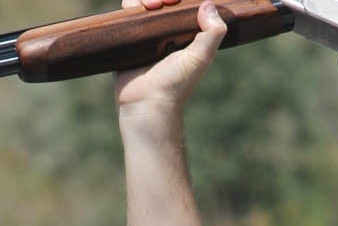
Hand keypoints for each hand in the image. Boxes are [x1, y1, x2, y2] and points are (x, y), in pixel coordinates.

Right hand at [113, 0, 227, 119]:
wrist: (146, 103)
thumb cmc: (175, 84)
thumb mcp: (201, 57)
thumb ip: (213, 33)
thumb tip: (209, 4)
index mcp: (184, 35)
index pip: (183, 5)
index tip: (176, 0)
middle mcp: (164, 33)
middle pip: (162, 1)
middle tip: (159, 3)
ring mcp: (144, 35)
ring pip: (143, 3)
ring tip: (147, 6)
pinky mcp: (125, 39)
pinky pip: (125, 15)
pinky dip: (128, 6)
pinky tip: (131, 9)